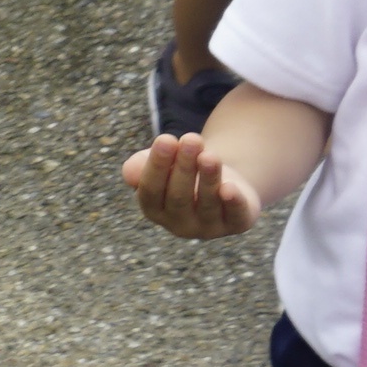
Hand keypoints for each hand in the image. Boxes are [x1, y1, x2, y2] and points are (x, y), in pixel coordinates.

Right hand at [122, 131, 260, 241]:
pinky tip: (230, 187)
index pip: (151, 191)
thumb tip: (129, 174)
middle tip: (191, 139)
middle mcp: (179, 225)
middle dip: (185, 167)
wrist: (219, 180)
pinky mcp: (237, 223)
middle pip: (179, 197)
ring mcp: (209, 228)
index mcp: (155, 210)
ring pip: (207, 204)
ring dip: (208, 178)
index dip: (157, 166)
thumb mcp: (162, 163)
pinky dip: (233, 202)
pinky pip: (235, 216)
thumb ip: (141, 166)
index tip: (166, 139)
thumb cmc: (182, 170)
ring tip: (209, 155)